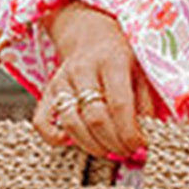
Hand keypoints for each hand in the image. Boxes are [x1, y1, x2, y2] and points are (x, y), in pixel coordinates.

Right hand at [33, 3, 155, 157]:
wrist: (91, 35)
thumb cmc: (121, 58)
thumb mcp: (141, 72)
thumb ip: (145, 104)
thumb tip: (147, 138)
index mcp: (112, 62)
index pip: (119, 104)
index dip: (129, 132)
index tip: (140, 146)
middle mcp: (83, 70)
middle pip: (95, 118)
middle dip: (114, 143)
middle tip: (127, 153)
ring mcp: (61, 81)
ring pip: (71, 123)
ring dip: (92, 146)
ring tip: (109, 151)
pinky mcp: (47, 92)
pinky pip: (41, 122)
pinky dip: (54, 138)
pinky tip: (74, 142)